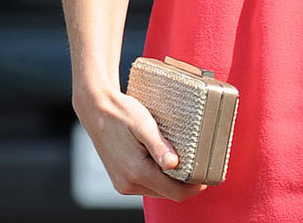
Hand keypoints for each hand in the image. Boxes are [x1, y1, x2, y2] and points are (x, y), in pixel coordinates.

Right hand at [73, 87, 205, 201]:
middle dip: (185, 184)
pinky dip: (158, 176)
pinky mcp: (121, 178)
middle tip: (199, 166)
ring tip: (185, 160)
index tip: (207, 177)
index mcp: (137, 172)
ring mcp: (123, 183)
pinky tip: (165, 160)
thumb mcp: (144, 125)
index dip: (194, 187)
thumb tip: (174, 165)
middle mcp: (128, 184)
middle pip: (167, 193)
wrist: (96, 108)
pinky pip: (146, 183)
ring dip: (171, 180)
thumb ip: (159, 146)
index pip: (174, 193)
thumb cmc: (121, 112)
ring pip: (156, 189)